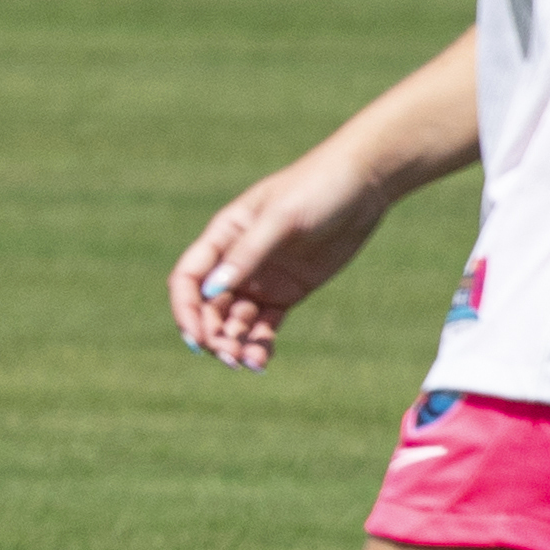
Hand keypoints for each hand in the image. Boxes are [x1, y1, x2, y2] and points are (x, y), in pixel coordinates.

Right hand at [165, 142, 390, 370]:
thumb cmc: (315, 189)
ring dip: (234, 342)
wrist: (363, 186)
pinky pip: (265, 324)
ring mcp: (262, 279)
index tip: (197, 335)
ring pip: (235, 320)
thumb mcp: (280, 219)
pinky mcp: (289, 292)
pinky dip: (260, 343)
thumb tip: (210, 291)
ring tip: (247, 362)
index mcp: (222, 237)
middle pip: (209, 306)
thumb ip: (246, 254)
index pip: (189, 278)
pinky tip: (262, 360)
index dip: (186, 308)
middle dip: (212, 333)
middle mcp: (236, 261)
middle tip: (227, 355)